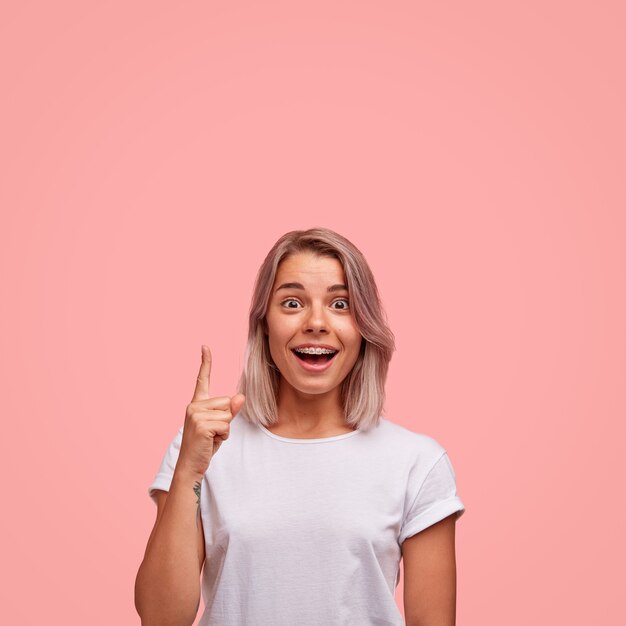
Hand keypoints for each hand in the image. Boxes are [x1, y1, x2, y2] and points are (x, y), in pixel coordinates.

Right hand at [177, 345, 244, 477]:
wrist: (191, 466)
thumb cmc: (206, 445)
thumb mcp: (220, 425)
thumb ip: (230, 410)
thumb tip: (240, 397)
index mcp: (197, 403)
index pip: (202, 379)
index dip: (205, 362)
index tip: (205, 346)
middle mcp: (194, 405)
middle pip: (227, 402)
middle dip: (226, 420)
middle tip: (213, 433)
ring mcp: (195, 414)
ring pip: (228, 415)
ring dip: (225, 429)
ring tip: (211, 438)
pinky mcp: (201, 424)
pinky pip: (226, 425)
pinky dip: (224, 435)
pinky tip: (211, 441)